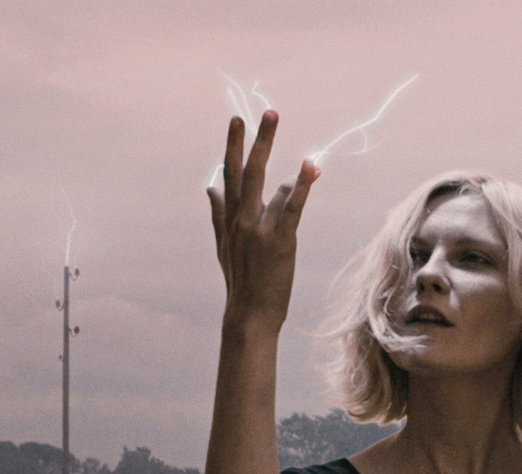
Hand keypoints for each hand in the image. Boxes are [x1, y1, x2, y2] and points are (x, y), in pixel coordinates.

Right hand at [207, 111, 320, 331]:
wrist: (249, 314)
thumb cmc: (240, 280)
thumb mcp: (223, 245)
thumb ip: (218, 214)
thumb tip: (209, 186)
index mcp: (229, 218)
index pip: (229, 174)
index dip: (233, 146)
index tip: (237, 120)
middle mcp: (240, 219)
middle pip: (248, 171)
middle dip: (258, 140)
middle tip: (270, 112)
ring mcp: (258, 230)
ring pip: (274, 188)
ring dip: (296, 177)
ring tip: (312, 165)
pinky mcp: (280, 241)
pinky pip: (293, 207)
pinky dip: (303, 185)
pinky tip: (312, 166)